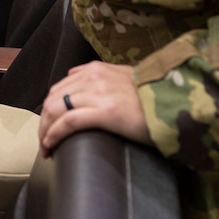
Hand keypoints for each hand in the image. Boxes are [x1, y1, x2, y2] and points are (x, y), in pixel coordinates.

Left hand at [37, 62, 151, 156]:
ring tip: (46, 148)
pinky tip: (51, 145)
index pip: (59, 89)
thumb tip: (73, 74)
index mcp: (95, 70)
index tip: (48, 126)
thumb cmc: (151, 95)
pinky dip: (54, 134)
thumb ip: (98, 74)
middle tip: (44, 141)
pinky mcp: (105, 112)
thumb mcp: (123, 75)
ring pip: (56, 110)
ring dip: (45, 131)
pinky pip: (69, 122)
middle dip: (43, 122)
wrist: (174, 103)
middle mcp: (92, 78)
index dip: (49, 109)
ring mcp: (98, 94)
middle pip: (53, 100)